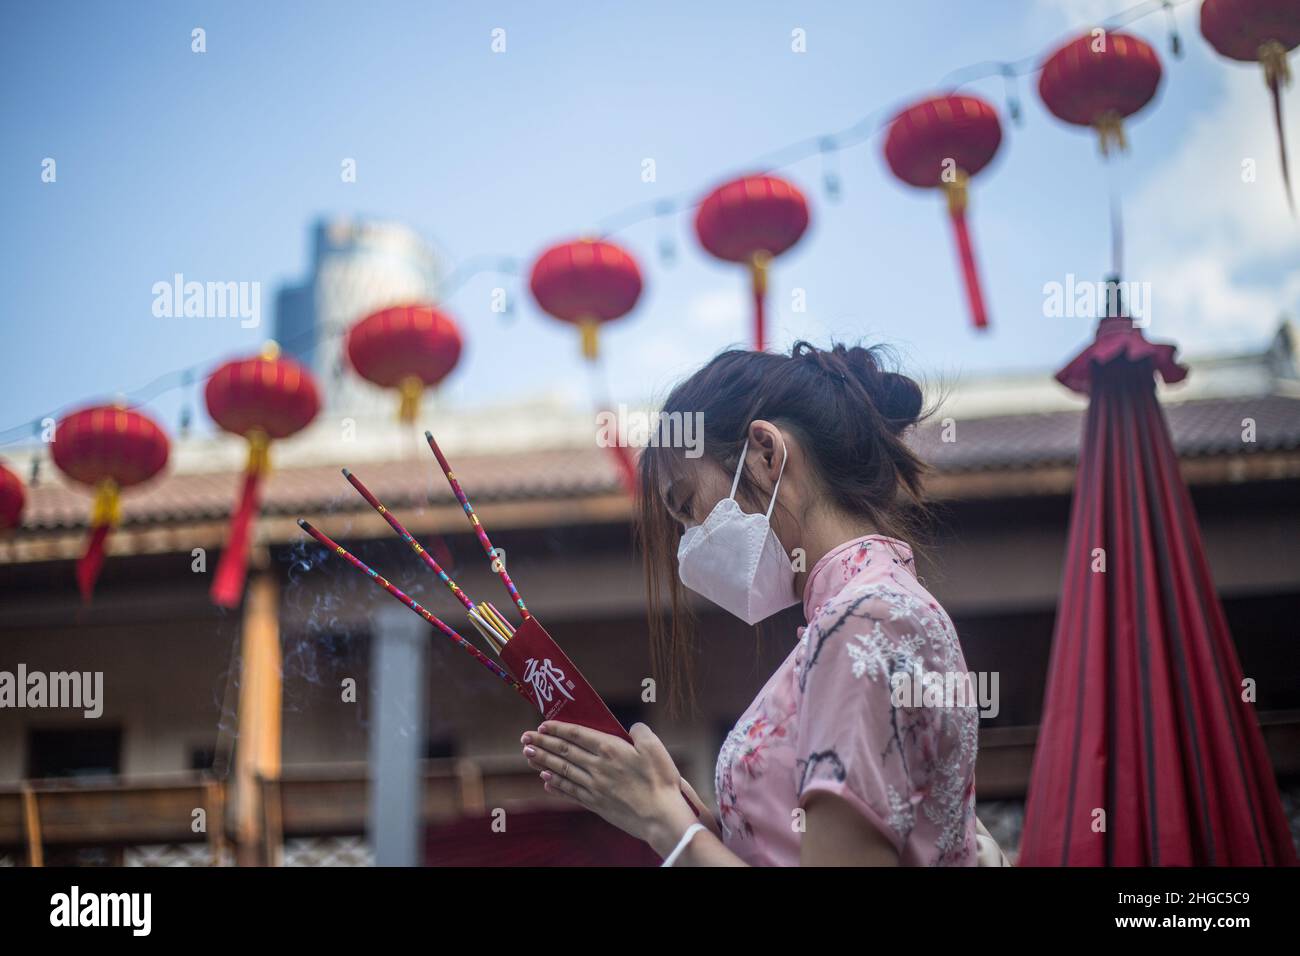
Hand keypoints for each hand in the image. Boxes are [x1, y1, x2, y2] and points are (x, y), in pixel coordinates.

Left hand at [521, 721, 698, 851]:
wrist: (660, 818)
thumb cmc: (661, 782)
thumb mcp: (655, 748)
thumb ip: (640, 732)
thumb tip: (631, 728)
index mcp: (610, 749)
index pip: (577, 735)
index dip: (559, 729)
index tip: (543, 725)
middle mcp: (597, 767)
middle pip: (564, 752)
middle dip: (543, 743)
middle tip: (524, 738)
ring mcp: (594, 787)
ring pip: (562, 771)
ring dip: (543, 762)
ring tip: (528, 755)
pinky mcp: (596, 804)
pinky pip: (570, 792)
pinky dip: (556, 786)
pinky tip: (545, 782)